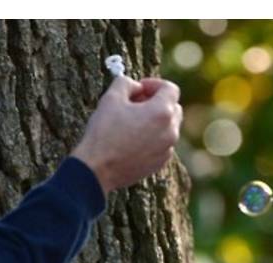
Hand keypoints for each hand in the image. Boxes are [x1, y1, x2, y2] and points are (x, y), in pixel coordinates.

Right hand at [70, 76, 182, 193]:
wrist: (98, 169)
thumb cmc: (104, 132)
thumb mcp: (111, 97)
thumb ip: (127, 83)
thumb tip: (136, 87)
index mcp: (162, 112)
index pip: (170, 89)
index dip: (154, 84)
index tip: (140, 88)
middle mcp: (170, 132)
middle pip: (174, 108)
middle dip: (157, 101)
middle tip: (136, 104)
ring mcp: (167, 150)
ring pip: (169, 127)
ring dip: (156, 120)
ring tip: (133, 122)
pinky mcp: (160, 163)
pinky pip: (163, 144)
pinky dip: (154, 137)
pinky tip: (133, 139)